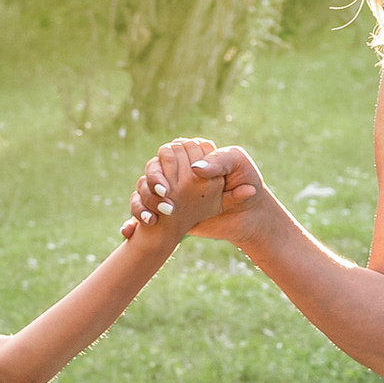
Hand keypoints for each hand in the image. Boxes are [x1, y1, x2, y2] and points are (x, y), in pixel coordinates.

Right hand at [123, 138, 268, 244]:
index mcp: (192, 154)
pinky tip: (134, 229)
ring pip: (142, 189)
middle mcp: (177, 170)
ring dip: (144, 203)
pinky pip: (142, 211)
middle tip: (163, 199)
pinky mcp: (167, 210)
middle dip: (152, 186)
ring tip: (152, 220)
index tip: (169, 188)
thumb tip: (194, 169)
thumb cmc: (246, 183)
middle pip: (151, 170)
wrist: (249, 215)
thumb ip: (218, 162)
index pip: (169, 152)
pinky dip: (135, 220)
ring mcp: (171, 190)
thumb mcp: (237, 166)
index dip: (165, 167)